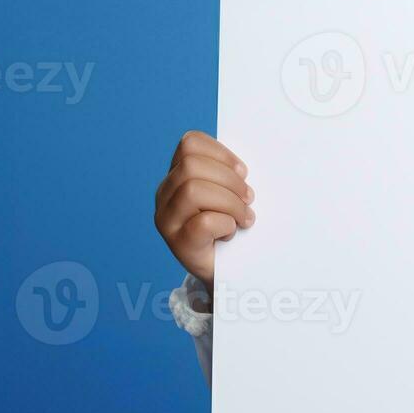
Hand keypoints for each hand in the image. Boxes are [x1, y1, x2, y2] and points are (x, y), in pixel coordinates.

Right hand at [154, 131, 254, 296]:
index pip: (189, 143)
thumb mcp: (229, 193)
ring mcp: (167, 219)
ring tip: (244, 218)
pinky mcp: (178, 243)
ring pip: (193, 190)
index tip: (243, 172)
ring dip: (230, 203)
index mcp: (177, 175)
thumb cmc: (231, 225)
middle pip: (192, 165)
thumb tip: (245, 169)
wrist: (228, 269)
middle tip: (248, 199)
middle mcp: (165, 194)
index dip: (221, 152)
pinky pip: (203, 222)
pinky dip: (225, 224)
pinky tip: (231, 232)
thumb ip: (228, 175)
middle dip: (229, 180)